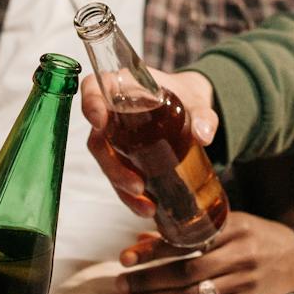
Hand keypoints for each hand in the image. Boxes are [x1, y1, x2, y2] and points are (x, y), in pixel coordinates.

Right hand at [80, 68, 219, 214]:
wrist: (191, 109)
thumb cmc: (187, 96)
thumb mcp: (198, 102)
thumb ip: (203, 115)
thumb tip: (203, 136)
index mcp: (122, 86)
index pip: (93, 88)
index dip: (90, 104)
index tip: (99, 122)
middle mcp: (111, 113)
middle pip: (98, 140)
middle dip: (113, 167)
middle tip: (137, 184)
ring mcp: (115, 137)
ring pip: (106, 163)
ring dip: (121, 186)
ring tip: (145, 205)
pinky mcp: (123, 157)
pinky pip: (119, 176)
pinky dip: (129, 195)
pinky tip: (146, 207)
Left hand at [113, 212, 293, 293]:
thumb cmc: (253, 235)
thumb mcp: (226, 221)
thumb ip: (186, 228)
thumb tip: (140, 237)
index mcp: (231, 227)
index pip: (186, 240)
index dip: (152, 251)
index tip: (124, 258)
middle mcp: (239, 255)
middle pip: (186, 274)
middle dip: (148, 283)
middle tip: (119, 287)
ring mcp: (245, 283)